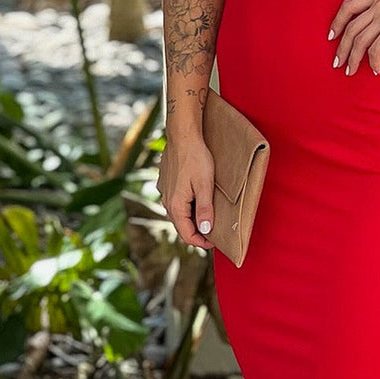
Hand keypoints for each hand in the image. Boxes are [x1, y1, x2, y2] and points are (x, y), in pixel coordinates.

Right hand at [157, 134, 216, 250]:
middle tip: (213, 233)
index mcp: (176, 205)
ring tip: (206, 218)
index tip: (214, 243)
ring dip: (191, 219)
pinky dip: (186, 206)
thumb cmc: (196, 158)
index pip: (186, 234)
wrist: (182, 136)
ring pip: (178, 213)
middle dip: (196, 232)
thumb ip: (205, 210)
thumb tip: (206, 231)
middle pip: (181, 225)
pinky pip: (175, 201)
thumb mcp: (205, 185)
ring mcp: (164, 191)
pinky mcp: (166, 182)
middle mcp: (167, 201)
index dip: (201, 242)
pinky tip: (197, 199)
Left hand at [327, 0, 379, 75]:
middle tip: (338, 63)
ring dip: (353, 59)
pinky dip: (373, 63)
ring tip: (351, 70)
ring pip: (360, 41)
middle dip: (342, 48)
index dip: (337, 23)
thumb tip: (350, 27)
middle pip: (352, 27)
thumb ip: (377, 9)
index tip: (332, 37)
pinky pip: (374, 51)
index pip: (348, 5)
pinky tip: (376, 69)